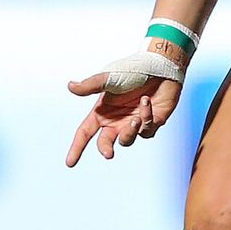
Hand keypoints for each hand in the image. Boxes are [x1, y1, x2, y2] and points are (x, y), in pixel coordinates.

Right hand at [64, 45, 186, 165]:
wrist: (160, 66)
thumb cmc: (133, 70)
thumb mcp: (109, 78)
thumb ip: (91, 85)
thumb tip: (71, 86)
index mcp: (102, 111)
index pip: (85, 133)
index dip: (77, 148)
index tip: (70, 163)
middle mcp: (116, 120)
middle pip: (105, 143)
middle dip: (106, 149)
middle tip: (108, 153)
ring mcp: (134, 123)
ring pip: (127, 140)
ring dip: (130, 132)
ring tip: (135, 118)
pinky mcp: (151, 123)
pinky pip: (147, 130)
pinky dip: (147, 116)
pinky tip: (147, 101)